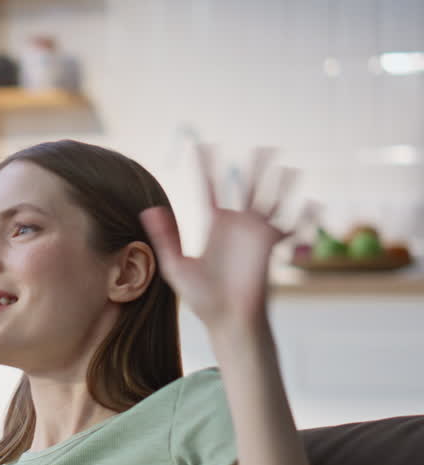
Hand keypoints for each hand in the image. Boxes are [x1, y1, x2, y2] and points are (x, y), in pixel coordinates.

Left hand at [140, 145, 296, 332]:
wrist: (225, 319)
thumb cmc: (200, 297)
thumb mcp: (175, 265)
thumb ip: (165, 236)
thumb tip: (149, 209)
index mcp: (215, 226)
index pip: (210, 190)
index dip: (206, 169)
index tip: (202, 147)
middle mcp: (237, 226)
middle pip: (247, 188)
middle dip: (254, 168)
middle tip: (263, 146)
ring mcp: (256, 234)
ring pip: (271, 201)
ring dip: (281, 184)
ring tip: (288, 165)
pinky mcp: (270, 247)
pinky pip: (291, 228)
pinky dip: (305, 217)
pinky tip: (315, 203)